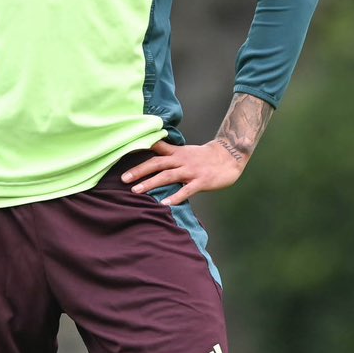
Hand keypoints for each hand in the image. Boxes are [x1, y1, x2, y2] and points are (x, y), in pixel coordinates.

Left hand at [121, 139, 241, 205]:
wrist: (229, 156)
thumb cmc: (204, 157)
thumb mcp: (185, 151)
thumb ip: (169, 154)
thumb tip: (151, 154)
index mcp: (177, 152)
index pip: (156, 148)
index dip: (141, 150)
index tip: (124, 153)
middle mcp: (181, 160)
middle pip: (157, 163)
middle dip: (139, 171)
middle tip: (124, 179)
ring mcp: (191, 171)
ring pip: (167, 176)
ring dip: (151, 183)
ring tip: (136, 191)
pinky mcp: (201, 181)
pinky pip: (186, 190)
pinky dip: (175, 196)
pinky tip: (165, 203)